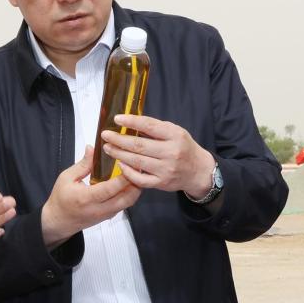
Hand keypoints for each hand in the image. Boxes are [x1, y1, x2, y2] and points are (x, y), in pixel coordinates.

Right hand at [42, 146, 141, 247]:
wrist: (59, 222)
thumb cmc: (61, 198)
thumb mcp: (66, 178)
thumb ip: (83, 164)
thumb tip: (93, 148)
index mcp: (86, 198)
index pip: (110, 189)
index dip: (123, 177)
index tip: (129, 163)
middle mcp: (99, 209)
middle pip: (126, 198)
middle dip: (136, 182)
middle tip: (138, 166)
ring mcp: (106, 214)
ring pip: (129, 202)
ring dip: (135, 188)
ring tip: (136, 172)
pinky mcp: (109, 216)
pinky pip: (124, 205)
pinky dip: (130, 194)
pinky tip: (130, 182)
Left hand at [101, 115, 215, 196]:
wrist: (198, 171)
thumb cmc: (183, 147)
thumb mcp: (175, 132)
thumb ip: (156, 128)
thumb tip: (130, 123)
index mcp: (175, 135)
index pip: (149, 126)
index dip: (131, 121)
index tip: (117, 119)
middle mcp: (171, 152)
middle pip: (139, 145)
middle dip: (119, 140)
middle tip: (106, 135)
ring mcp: (166, 170)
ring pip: (137, 161)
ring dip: (119, 154)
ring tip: (108, 148)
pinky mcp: (161, 183)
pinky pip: (140, 178)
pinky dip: (128, 171)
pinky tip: (120, 164)